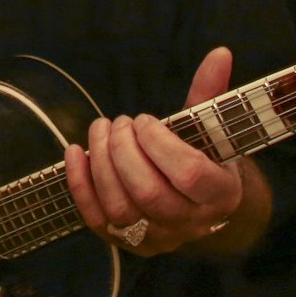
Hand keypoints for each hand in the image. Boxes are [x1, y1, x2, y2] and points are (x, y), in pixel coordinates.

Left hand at [63, 46, 242, 256]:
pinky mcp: (126, 243)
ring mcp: (157, 238)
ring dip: (101, 163)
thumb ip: (210, 93)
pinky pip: (96, 220)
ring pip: (120, 208)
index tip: (146, 120)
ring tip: (100, 130)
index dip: (160, 143)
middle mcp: (190, 223)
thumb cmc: (205, 158)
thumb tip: (220, 53)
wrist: (200, 205)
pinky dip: (79, 185)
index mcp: (219, 194)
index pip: (188, 174)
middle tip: (119, 123)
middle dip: (124, 150)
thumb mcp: (211, 129)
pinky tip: (75, 153)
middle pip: (148, 193)